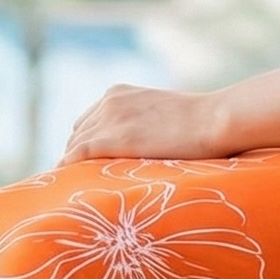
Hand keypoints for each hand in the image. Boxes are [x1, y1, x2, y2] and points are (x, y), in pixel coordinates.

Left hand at [60, 82, 230, 164]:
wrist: (213, 120)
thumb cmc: (199, 121)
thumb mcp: (160, 113)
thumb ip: (141, 122)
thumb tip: (143, 144)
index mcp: (118, 93)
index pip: (88, 120)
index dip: (84, 142)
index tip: (84, 162)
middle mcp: (109, 102)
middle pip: (78, 133)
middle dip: (76, 154)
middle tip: (77, 179)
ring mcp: (110, 119)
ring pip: (75, 144)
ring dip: (72, 163)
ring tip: (71, 185)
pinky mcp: (115, 139)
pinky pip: (78, 154)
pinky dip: (68, 167)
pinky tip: (66, 181)